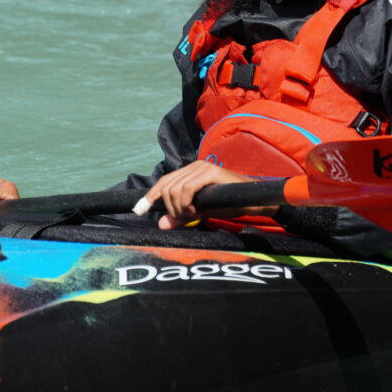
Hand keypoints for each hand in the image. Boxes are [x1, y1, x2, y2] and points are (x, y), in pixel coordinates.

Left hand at [142, 161, 275, 229]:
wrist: (251, 200)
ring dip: (180, 208)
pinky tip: (196, 210)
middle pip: (167, 188)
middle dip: (171, 208)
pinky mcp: (210, 172)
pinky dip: (187, 203)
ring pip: (175, 190)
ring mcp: (202, 167)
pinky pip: (187, 189)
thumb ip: (181, 216)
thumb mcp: (200, 211)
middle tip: (186, 217)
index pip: (164, 181)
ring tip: (194, 214)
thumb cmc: (227, 204)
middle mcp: (194, 166)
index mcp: (190, 172)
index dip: (151, 195)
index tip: (140, 208)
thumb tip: (161, 224)